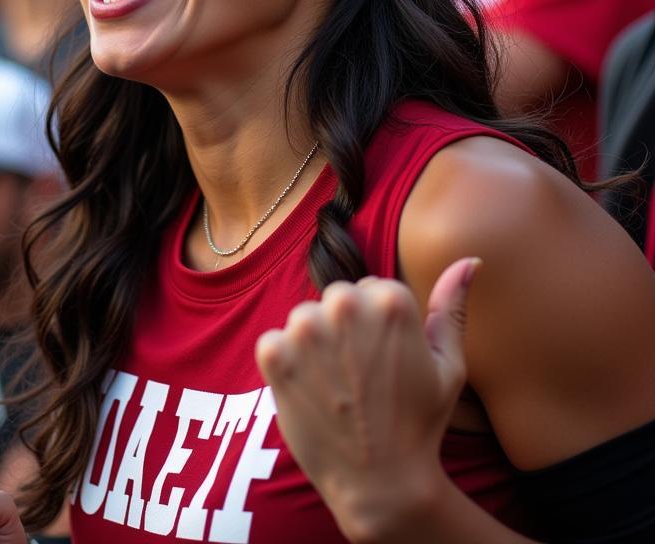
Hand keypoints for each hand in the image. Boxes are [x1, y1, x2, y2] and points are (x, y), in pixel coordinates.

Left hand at [255, 258, 479, 537]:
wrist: (380, 484)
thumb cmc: (420, 424)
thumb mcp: (450, 365)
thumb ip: (452, 306)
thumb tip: (469, 260)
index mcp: (390, 300)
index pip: (373, 288)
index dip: (379, 328)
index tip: (386, 363)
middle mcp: (344, 305)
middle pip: (338, 299)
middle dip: (347, 329)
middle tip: (361, 378)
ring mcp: (305, 329)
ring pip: (306, 318)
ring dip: (315, 345)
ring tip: (337, 388)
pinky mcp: (274, 353)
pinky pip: (274, 341)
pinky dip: (285, 364)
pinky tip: (310, 392)